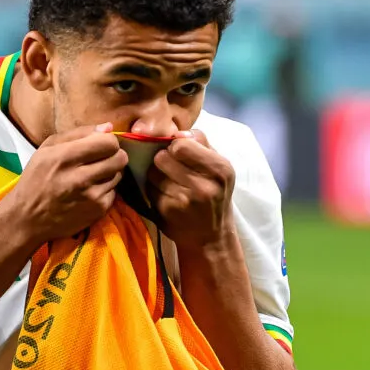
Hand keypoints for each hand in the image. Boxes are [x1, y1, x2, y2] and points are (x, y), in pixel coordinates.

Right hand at [0, 122, 126, 247]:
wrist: (28, 218)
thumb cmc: (36, 179)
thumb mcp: (47, 149)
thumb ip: (78, 134)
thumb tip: (109, 127)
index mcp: (65, 157)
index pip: (108, 142)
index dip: (108, 141)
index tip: (99, 145)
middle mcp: (80, 178)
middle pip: (120, 158)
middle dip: (113, 155)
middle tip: (101, 159)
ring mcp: (91, 197)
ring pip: (118, 175)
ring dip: (108, 173)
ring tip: (91, 177)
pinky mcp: (98, 211)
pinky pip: (114, 192)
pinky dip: (104, 190)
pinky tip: (89, 192)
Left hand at [148, 129, 234, 248]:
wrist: (210, 237)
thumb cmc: (214, 195)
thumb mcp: (220, 168)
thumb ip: (202, 144)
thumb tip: (178, 132)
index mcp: (221, 169)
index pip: (181, 144)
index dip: (175, 145)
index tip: (179, 153)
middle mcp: (205, 186)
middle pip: (163, 156)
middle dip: (164, 158)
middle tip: (172, 167)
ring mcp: (184, 201)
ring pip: (153, 171)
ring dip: (156, 173)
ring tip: (169, 181)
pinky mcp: (167, 211)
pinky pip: (149, 188)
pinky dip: (153, 188)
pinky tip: (166, 194)